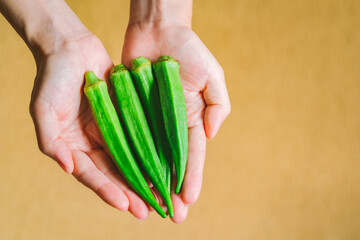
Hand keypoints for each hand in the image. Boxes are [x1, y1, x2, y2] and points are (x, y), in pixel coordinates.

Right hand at [30, 31, 157, 218]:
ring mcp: (111, 129)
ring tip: (160, 195)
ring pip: (130, 158)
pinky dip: (149, 149)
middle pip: (114, 172)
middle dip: (130, 192)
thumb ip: (50, 141)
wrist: (71, 47)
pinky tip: (163, 162)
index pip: (92, 174)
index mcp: (74, 146)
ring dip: (143, 176)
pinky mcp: (125, 115)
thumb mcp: (43, 109)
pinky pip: (139, 135)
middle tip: (149, 210)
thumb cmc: (52, 77)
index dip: (108, 190)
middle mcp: (94, 142)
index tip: (126, 205)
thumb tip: (68, 168)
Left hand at [122, 23, 230, 221]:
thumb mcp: (212, 75)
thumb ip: (218, 105)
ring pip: (149, 157)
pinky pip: (129, 138)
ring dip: (151, 181)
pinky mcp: (130, 112)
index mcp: (192, 119)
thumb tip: (210, 136)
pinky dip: (130, 158)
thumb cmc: (188, 50)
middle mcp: (170, 125)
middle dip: (173, 189)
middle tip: (173, 215)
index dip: (192, 177)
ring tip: (151, 205)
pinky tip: (130, 178)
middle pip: (171, 162)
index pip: (192, 154)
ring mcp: (149, 121)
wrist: (157, 31)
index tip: (189, 199)